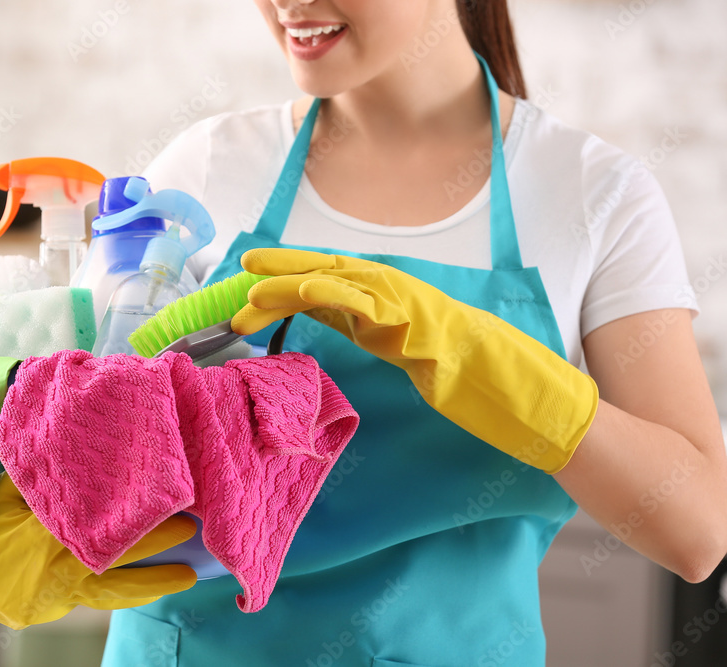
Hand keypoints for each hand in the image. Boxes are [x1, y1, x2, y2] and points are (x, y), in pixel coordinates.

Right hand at [0, 475, 197, 629]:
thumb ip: (31, 480)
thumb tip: (67, 447)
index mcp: (34, 540)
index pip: (87, 521)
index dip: (123, 509)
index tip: (154, 492)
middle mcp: (52, 571)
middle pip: (112, 556)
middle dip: (152, 543)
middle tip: (188, 526)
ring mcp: (59, 594)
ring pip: (114, 589)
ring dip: (153, 581)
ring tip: (188, 575)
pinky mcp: (61, 604)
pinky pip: (103, 600)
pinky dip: (131, 593)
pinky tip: (159, 586)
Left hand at [231, 248, 597, 473]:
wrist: (536, 401)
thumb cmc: (482, 384)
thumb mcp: (416, 359)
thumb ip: (380, 337)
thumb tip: (339, 324)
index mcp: (395, 310)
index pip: (333, 289)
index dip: (291, 283)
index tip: (252, 288)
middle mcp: (400, 300)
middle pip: (331, 274)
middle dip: (283, 270)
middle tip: (241, 269)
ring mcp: (413, 309)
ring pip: (344, 281)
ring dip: (296, 277)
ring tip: (254, 280)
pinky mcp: (424, 327)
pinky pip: (373, 305)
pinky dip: (337, 293)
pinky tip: (305, 291)